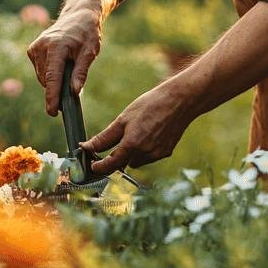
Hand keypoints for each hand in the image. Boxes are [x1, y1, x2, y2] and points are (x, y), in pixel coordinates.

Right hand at [26, 7, 101, 116]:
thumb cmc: (87, 33)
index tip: (52, 112)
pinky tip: (60, 64)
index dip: (53, 96)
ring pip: (42, 77)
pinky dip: (49, 74)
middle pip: (47, 79)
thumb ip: (81, 71)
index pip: (52, 77)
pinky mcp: (32, 50)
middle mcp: (42, 46)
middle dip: (58, 90)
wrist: (78, 15)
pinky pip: (40, 71)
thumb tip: (74, 92)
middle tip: (73, 89)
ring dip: (54, 81)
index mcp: (56, 46)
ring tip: (68, 68)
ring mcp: (35, 48)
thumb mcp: (90, 51)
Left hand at [82, 85, 197, 175]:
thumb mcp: (123, 119)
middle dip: (116, 157)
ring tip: (137, 132)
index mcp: (131, 144)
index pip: (110, 164)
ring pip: (136, 161)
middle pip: (123, 163)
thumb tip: (87, 147)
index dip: (99, 167)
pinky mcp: (166, 153)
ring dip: (131, 154)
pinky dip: (144, 150)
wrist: (179, 101)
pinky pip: (149, 157)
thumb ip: (105, 137)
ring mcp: (156, 155)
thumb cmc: (149, 105)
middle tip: (112, 145)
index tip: (92, 165)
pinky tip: (149, 133)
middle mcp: (144, 154)